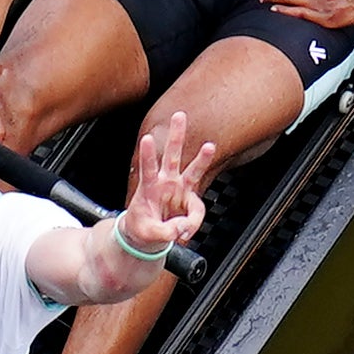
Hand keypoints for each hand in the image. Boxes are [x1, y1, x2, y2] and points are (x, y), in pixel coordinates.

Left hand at [117, 111, 219, 258]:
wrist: (147, 236)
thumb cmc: (144, 229)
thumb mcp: (149, 235)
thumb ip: (166, 232)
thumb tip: (182, 227)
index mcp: (149, 188)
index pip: (148, 168)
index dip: (148, 155)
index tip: (147, 139)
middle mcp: (166, 183)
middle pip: (172, 156)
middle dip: (176, 136)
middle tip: (179, 116)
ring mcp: (179, 190)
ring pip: (193, 170)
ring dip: (202, 157)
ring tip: (209, 146)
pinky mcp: (189, 200)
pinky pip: (197, 210)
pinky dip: (194, 223)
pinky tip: (184, 232)